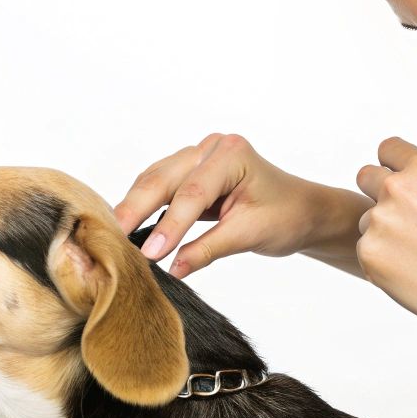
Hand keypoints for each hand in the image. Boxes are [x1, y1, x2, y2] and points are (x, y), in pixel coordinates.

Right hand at [113, 133, 357, 277]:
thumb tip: (172, 269)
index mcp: (233, 155)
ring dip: (134, 207)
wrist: (303, 211)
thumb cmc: (287, 217)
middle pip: (164, 179)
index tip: (149, 254)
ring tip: (114, 236)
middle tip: (113, 241)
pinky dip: (144, 205)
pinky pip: (160, 186)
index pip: (193, 192)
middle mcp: (212, 148)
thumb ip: (208, 250)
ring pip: (155, 180)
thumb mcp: (249, 235)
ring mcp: (199, 156)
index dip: (169, 224)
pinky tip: (128, 226)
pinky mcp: (191, 170)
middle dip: (136, 210)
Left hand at [354, 137, 416, 337]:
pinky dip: (384, 262)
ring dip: (385, 235)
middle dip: (376, 193)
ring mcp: (379, 218)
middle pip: (365, 176)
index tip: (397, 179)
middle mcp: (397, 186)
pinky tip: (414, 274)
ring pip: (369, 220)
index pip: (388, 149)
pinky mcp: (368, 251)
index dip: (392, 166)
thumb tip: (396, 192)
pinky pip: (368, 250)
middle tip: (399, 218)